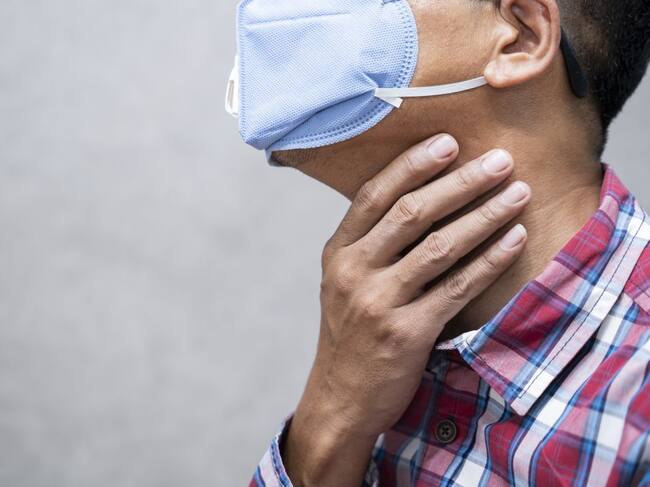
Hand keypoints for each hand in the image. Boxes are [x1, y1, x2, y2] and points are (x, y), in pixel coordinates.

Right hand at [284, 134, 530, 485]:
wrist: (341, 397)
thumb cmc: (350, 333)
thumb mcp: (344, 281)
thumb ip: (371, 243)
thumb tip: (423, 196)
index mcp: (337, 252)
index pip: (373, 195)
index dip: (412, 165)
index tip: (449, 142)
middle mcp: (353, 271)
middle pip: (411, 214)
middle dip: (460, 182)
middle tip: (500, 161)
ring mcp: (379, 302)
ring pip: (440, 246)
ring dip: (484, 215)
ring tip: (517, 192)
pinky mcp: (407, 333)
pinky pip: (458, 287)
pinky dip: (490, 260)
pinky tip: (513, 239)